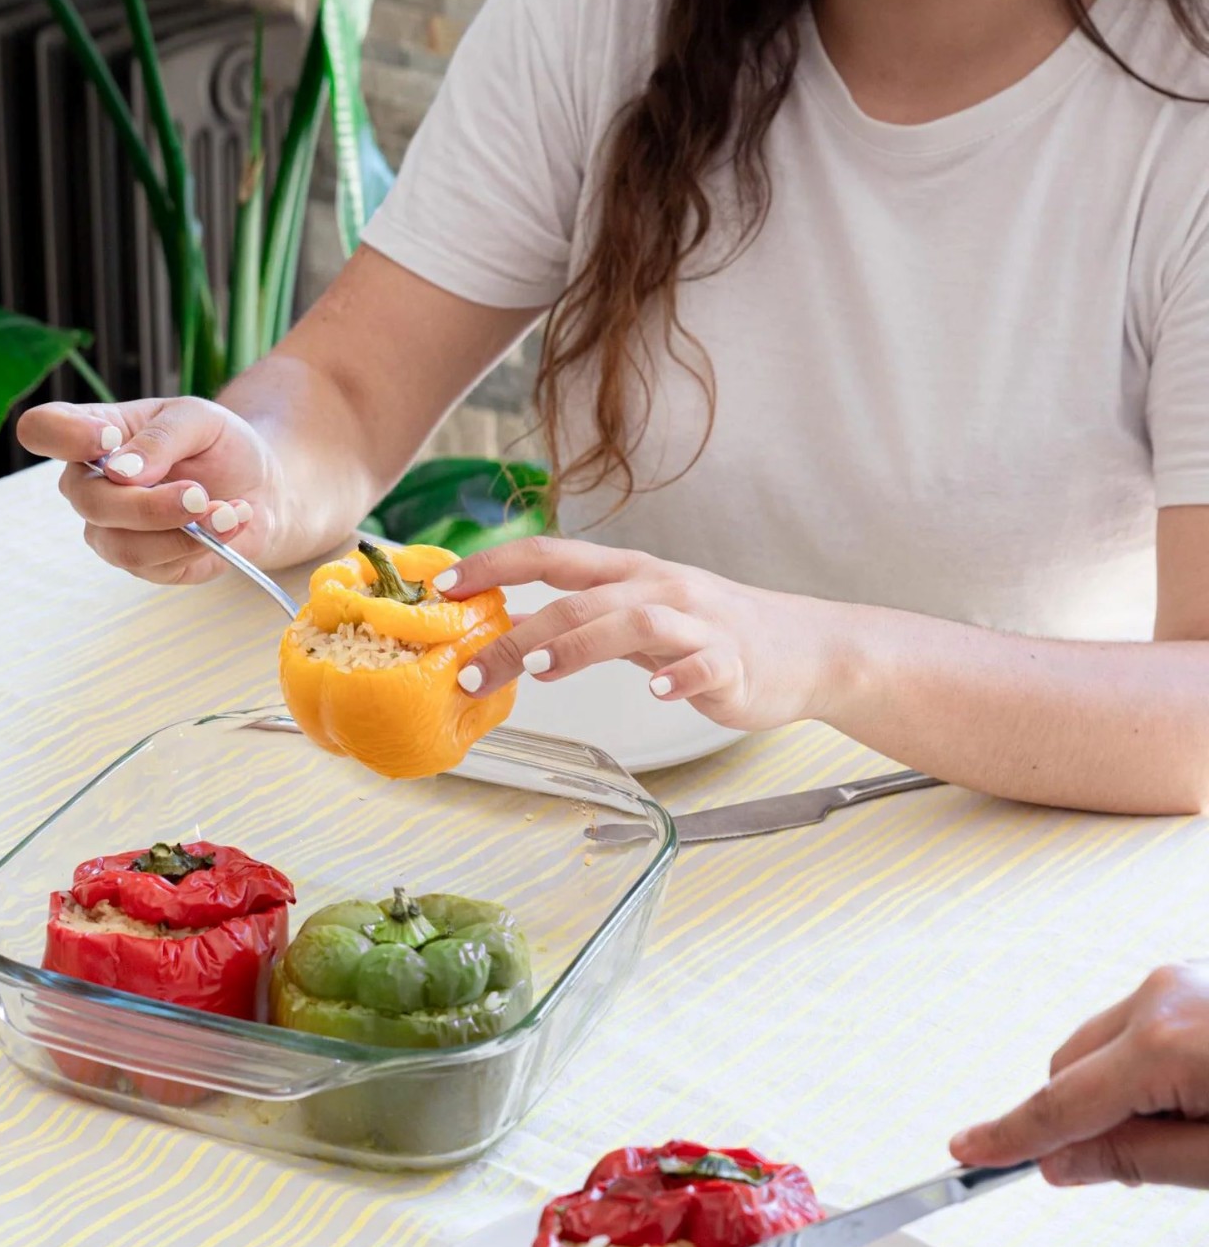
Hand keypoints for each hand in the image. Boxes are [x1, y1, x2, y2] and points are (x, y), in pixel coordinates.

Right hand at [16, 396, 282, 585]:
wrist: (258, 486)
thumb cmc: (217, 444)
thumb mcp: (198, 419)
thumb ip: (160, 438)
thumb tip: (121, 473)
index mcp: (93, 434)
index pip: (42, 430)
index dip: (63, 436)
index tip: (109, 438)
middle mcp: (91, 484)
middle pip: (87, 499)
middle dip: (147, 503)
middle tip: (198, 494)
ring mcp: (112, 529)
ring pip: (121, 544)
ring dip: (179, 529)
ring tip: (226, 510)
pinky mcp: (145, 564)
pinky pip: (159, 564)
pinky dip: (204, 543)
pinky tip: (232, 520)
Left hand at [431, 539, 846, 731]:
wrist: (804, 650)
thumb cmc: (711, 634)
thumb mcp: (635, 618)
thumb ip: (578, 619)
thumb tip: (508, 626)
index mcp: (626, 574)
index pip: (548, 556)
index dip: (493, 567)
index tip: (443, 587)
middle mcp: (657, 587)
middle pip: (578, 599)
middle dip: (518, 632)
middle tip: (471, 670)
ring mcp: (697, 622)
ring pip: (632, 621)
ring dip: (581, 643)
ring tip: (541, 669)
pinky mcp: (732, 660)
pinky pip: (702, 663)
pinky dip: (678, 674)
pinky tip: (656, 691)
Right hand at [951, 963, 1208, 1187]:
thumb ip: (1140, 1159)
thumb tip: (1063, 1162)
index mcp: (1164, 1040)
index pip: (1060, 1103)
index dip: (1010, 1136)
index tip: (969, 1150)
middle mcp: (1162, 996)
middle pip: (1071, 1069)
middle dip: (1084, 1120)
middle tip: (1131, 1170)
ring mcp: (1181, 979)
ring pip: (1102, 1047)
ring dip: (1120, 1091)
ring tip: (1194, 1120)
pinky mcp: (1196, 979)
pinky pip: (1140, 1026)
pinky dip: (1147, 1065)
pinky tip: (1199, 1089)